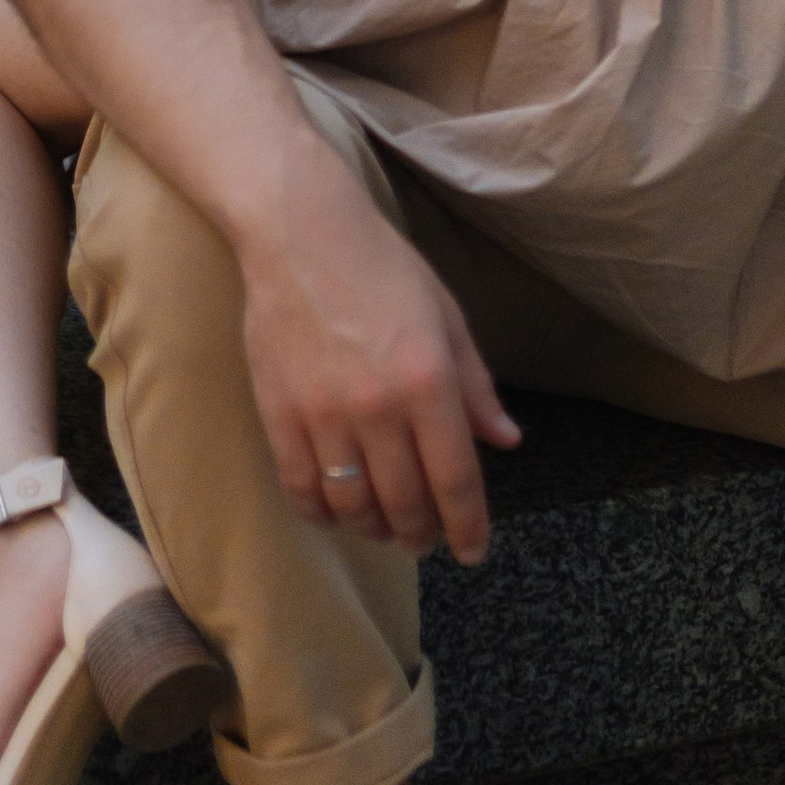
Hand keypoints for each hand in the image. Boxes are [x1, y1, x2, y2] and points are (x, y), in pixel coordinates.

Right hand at [237, 149, 518, 563]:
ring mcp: (323, 413)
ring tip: (385, 527)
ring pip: (354, 506)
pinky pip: (302, 487)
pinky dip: (323, 513)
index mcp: (428, 380)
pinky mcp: (278, 413)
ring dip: (375, 529)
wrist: (299, 232)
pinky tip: (336, 511)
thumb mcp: (446, 316)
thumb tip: (505, 441)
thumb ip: (476, 385)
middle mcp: (378, 406)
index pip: (455, 480)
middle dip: (422, 534)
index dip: (468, 527)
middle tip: (426, 540)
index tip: (472, 552)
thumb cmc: (382, 267)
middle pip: (406, 503)